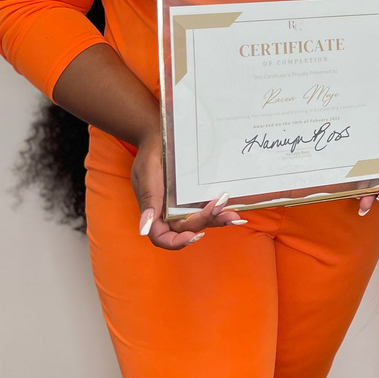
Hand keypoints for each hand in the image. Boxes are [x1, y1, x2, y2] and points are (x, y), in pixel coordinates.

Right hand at [132, 128, 245, 249]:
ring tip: (235, 216)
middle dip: (207, 222)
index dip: (177, 242)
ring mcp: (185, 205)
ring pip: (202, 220)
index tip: (192, 236)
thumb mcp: (146, 176)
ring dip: (219, 219)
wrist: (162, 135)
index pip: (163, 238)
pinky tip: (234, 207)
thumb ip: (148, 202)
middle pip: (188, 228)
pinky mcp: (197, 196)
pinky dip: (221, 209)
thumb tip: (143, 230)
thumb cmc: (150, 155)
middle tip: (224, 212)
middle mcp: (170, 213)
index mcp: (154, 213)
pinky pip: (209, 206)